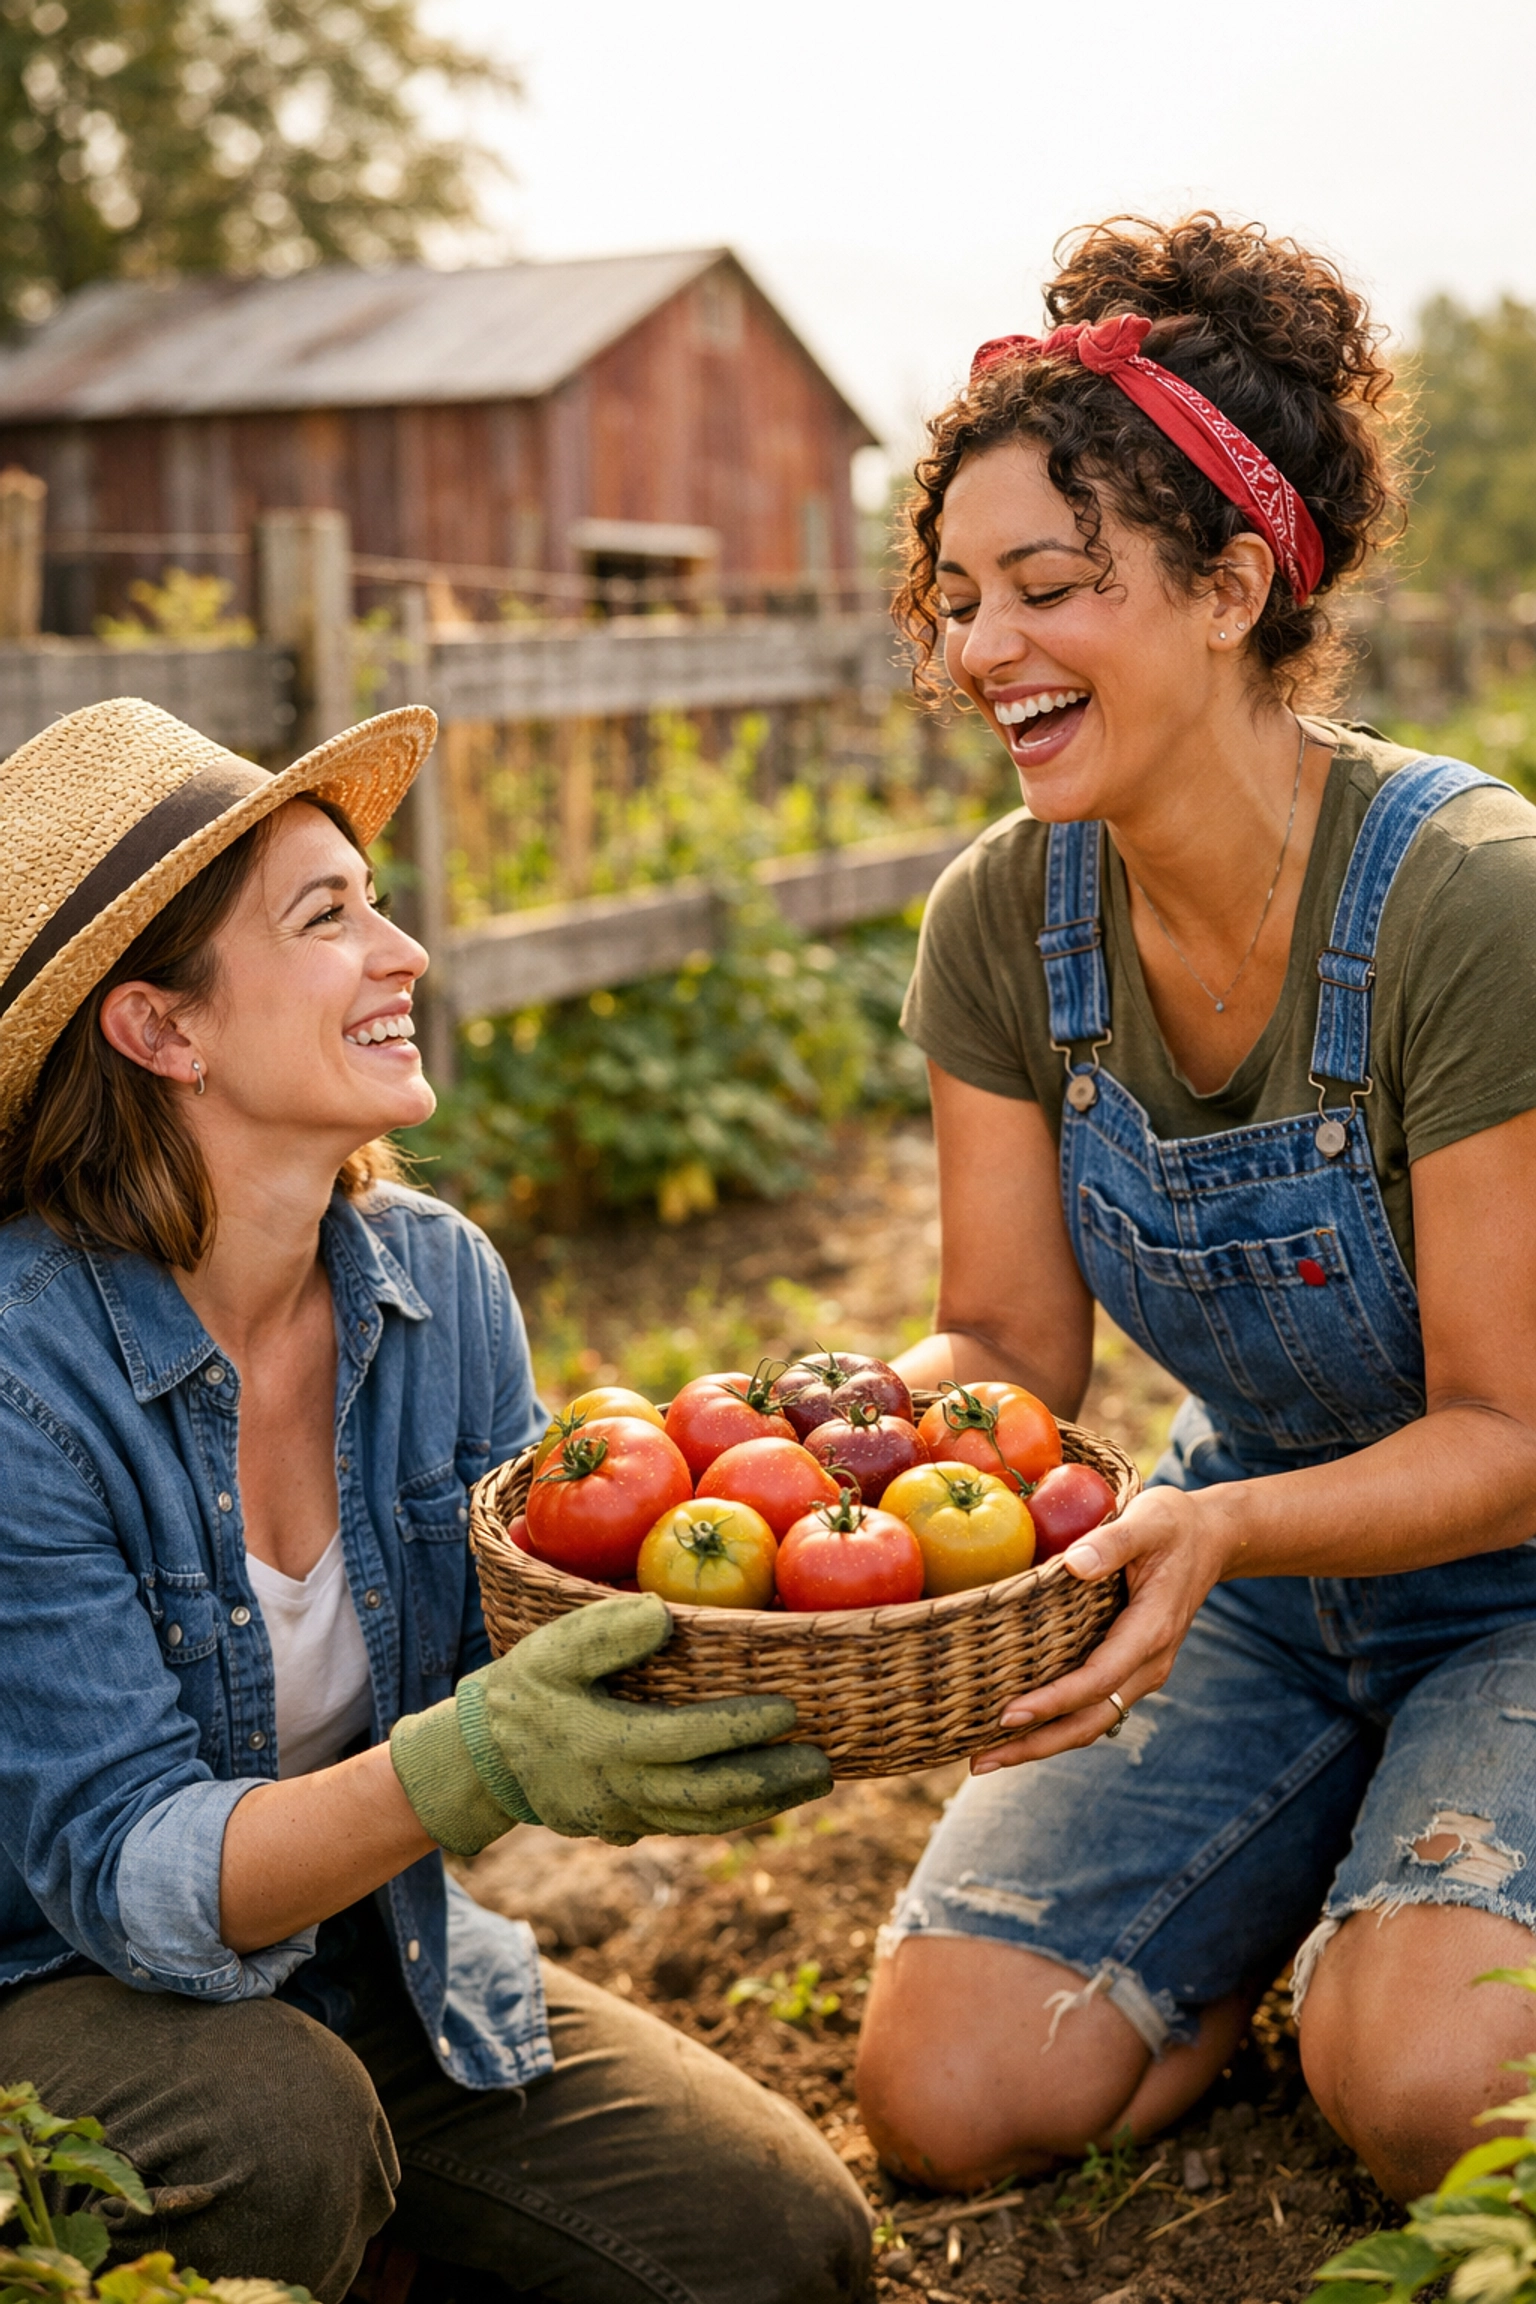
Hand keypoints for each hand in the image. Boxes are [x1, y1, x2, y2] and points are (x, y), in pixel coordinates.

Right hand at [393, 1593, 831, 1849]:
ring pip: (706, 1819)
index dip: (742, 1729)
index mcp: (608, 1744)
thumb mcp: (551, 1650)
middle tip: (825, 1765)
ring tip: (813, 1783)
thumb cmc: (520, 1691)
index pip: (689, 1741)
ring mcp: (626, 1815)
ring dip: (763, 1804)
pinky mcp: (625, 1825)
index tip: (790, 1710)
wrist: (478, 1759)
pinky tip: (765, 1796)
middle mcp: (623, 1789)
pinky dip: (733, 1813)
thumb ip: (605, 1634)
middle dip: (772, 1783)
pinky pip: (689, 1824)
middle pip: (711, 1796)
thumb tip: (664, 1614)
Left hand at [973, 1484, 1233, 1771]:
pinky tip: (1018, 1726)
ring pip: (1091, 1722)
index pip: (1097, 1680)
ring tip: (986, 1758)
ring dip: (1041, 1743)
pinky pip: (1093, 1706)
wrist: (1211, 1540)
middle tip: (978, 1761)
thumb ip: (1113, 1541)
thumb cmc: (1174, 1525)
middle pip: (1090, 1720)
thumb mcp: (1149, 1521)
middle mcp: (1148, 1663)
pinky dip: (1056, 1723)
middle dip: (1036, 1744)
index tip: (1008, 1715)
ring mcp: (1141, 1671)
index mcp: (1151, 1631)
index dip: (1053, 1702)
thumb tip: (1075, 1564)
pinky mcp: (1129, 1668)